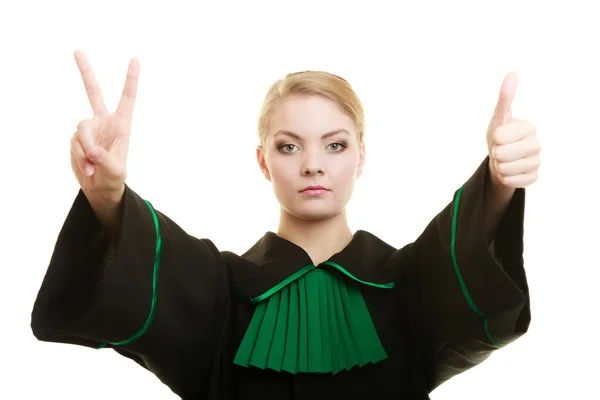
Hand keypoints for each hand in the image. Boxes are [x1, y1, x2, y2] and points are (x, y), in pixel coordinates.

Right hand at [70, 50, 139, 198]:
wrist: (100, 188)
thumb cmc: (115, 177)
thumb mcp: (116, 170)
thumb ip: (104, 159)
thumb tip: (91, 150)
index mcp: (121, 124)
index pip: (127, 98)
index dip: (131, 79)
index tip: (135, 59)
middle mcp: (104, 121)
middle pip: (93, 92)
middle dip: (85, 71)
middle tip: (77, 50)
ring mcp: (89, 129)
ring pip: (81, 129)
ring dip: (85, 149)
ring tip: (93, 166)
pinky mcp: (76, 138)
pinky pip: (74, 143)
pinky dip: (80, 157)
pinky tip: (87, 168)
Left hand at [486, 72, 541, 188]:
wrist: (502, 159)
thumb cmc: (500, 135)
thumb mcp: (499, 117)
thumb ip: (505, 98)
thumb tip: (512, 72)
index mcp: (529, 127)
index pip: (500, 136)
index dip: (494, 139)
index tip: (499, 137)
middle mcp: (537, 144)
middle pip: (502, 154)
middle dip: (495, 154)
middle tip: (500, 150)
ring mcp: (537, 162)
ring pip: (506, 169)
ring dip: (499, 167)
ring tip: (504, 161)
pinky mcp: (533, 177)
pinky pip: (512, 181)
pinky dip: (505, 178)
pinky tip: (509, 171)